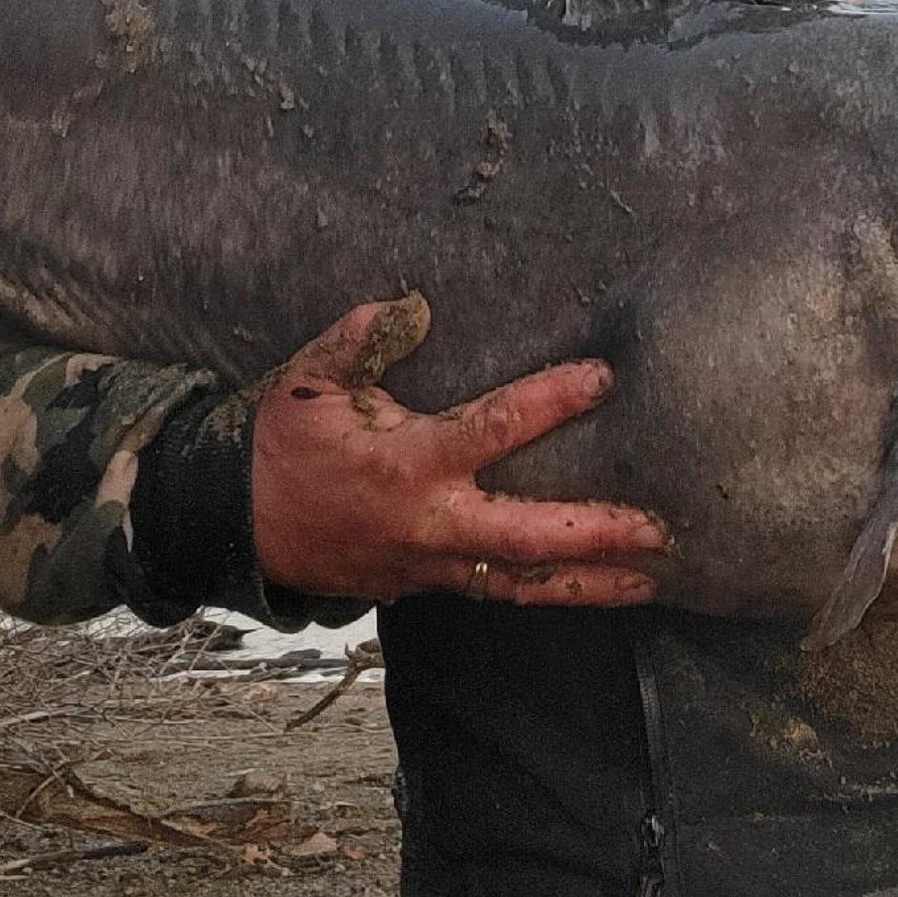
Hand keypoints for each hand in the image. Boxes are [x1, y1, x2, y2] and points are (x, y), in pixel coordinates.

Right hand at [250, 293, 666, 607]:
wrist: (236, 523)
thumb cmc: (281, 440)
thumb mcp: (310, 377)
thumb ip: (362, 338)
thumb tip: (413, 304)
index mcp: (407, 463)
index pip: (496, 429)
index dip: (553, 401)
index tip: (603, 378)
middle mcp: (427, 522)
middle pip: (528, 536)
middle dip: (597, 534)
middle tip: (661, 530)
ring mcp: (426, 565)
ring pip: (518, 583)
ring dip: (585, 584)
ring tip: (649, 581)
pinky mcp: (421, 587)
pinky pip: (491, 592)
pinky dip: (541, 592)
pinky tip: (586, 588)